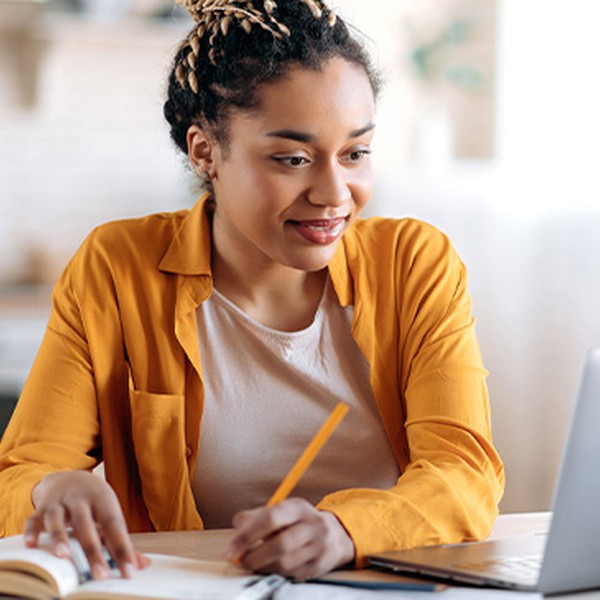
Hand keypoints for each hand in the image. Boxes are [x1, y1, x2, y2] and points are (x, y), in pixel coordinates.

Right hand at [25, 470, 149, 579]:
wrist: (70, 477)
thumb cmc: (94, 502)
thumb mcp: (109, 514)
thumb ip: (121, 540)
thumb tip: (141, 564)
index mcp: (103, 500)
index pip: (114, 525)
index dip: (123, 548)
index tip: (129, 570)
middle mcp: (80, 499)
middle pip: (86, 524)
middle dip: (93, 550)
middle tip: (101, 575)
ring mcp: (59, 503)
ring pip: (57, 519)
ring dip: (59, 536)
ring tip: (64, 556)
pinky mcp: (40, 508)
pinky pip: (33, 519)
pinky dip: (31, 531)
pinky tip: (31, 545)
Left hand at [223, 498, 354, 579]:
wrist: (335, 535)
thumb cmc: (300, 522)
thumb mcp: (282, 510)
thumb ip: (257, 516)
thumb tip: (238, 524)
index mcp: (298, 507)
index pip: (270, 519)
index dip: (247, 535)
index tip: (230, 549)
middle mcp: (312, 525)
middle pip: (279, 545)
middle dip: (254, 557)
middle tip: (240, 561)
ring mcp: (319, 546)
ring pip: (285, 563)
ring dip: (263, 567)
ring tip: (253, 564)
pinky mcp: (320, 566)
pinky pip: (292, 575)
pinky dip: (276, 573)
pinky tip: (269, 568)